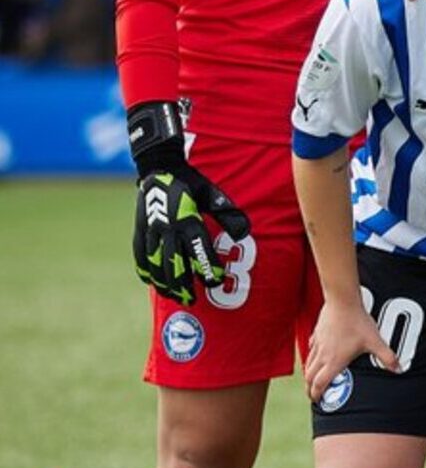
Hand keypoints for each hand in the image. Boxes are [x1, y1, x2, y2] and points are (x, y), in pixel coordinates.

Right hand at [128, 101, 250, 304]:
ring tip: (174, 295)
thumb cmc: (191, 182)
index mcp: (188, 219)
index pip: (199, 250)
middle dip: (183, 284)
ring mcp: (150, 230)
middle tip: (192, 301)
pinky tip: (152, 282)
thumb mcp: (212, 193)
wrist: (158, 166)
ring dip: (164, 282)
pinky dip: (145, 270)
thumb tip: (245, 233)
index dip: (207, 267)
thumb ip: (227, 213)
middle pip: (174, 263)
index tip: (215, 281)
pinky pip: (139, 255)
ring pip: (154, 263)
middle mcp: (167, 228)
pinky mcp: (138, 229)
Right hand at [303, 300, 402, 403]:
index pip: (320, 384)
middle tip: (313, 394)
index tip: (317, 401)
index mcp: (333, 362)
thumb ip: (387, 357)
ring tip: (312, 380)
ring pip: (308, 364)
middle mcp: (322, 356)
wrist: (342, 302)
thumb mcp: (374, 341)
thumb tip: (399, 369)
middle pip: (310, 377)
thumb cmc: (357, 323)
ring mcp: (318, 345)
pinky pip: (310, 349)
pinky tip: (315, 356)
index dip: (316, 394)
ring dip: (309, 374)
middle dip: (310, 388)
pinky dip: (311, 357)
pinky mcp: (317, 334)